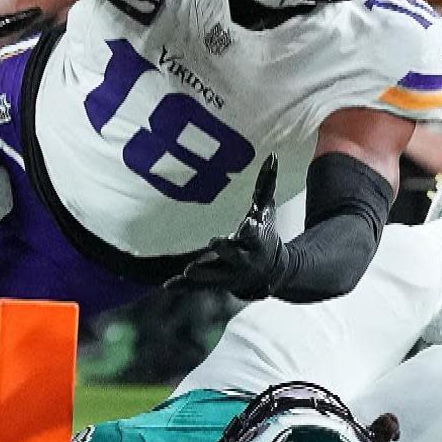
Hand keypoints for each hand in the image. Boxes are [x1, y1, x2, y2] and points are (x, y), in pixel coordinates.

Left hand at [173, 156, 286, 299]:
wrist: (270, 272)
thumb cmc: (265, 235)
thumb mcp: (267, 211)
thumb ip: (266, 185)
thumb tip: (272, 156)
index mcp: (257, 241)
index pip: (255, 234)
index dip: (251, 230)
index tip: (247, 224)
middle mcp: (244, 259)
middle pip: (235, 255)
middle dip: (226, 249)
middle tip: (214, 242)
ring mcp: (228, 274)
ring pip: (215, 276)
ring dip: (203, 273)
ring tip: (188, 271)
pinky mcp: (213, 282)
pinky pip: (197, 286)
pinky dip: (183, 286)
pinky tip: (168, 285)